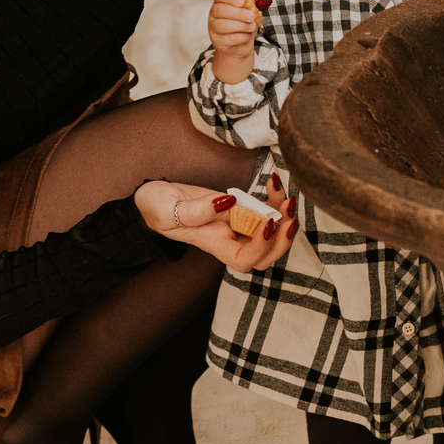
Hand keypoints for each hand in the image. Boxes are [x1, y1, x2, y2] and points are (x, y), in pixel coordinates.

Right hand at [134, 180, 296, 272]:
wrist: (154, 199)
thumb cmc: (156, 208)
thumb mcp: (168, 210)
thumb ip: (196, 211)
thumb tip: (228, 202)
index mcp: (213, 245)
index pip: (244, 260)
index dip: (261, 247)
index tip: (266, 223)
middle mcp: (229, 239)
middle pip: (266, 254)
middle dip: (283, 236)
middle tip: (289, 210)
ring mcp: (236, 225)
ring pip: (270, 232)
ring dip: (283, 215)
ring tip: (283, 192)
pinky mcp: (238, 209)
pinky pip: (264, 210)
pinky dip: (274, 199)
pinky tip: (273, 182)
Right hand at [207, 0, 257, 85]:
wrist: (239, 49)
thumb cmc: (245, 26)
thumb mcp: (249, 14)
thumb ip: (251, 5)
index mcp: (221, 4)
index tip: (243, 1)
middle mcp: (214, 16)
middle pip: (221, 11)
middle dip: (238, 13)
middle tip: (251, 16)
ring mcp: (214, 30)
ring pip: (223, 25)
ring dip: (239, 25)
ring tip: (251, 26)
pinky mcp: (218, 43)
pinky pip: (227, 39)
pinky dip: (239, 37)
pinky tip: (246, 37)